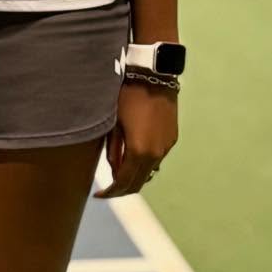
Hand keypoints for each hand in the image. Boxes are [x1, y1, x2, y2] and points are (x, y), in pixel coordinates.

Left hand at [95, 81, 177, 199]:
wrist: (153, 76)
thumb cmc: (126, 96)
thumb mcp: (113, 123)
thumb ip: (113, 150)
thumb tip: (113, 169)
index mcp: (139, 152)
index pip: (124, 183)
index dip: (111, 192)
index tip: (99, 195)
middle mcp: (156, 154)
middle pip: (139, 183)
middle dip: (122, 189)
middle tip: (108, 190)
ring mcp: (166, 147)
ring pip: (149, 172)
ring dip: (134, 177)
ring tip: (118, 173)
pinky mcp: (171, 139)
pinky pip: (156, 160)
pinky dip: (143, 165)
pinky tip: (132, 158)